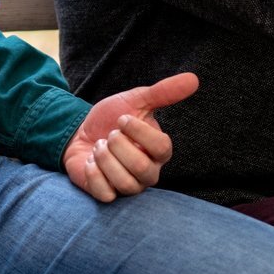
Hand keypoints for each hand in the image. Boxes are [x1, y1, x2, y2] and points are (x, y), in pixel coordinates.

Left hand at [63, 72, 197, 200]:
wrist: (79, 131)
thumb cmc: (111, 118)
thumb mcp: (135, 101)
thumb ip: (163, 92)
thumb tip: (193, 78)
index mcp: (159, 151)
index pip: (162, 147)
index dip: (138, 131)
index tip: (121, 119)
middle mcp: (149, 172)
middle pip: (141, 168)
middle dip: (117, 145)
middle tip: (109, 135)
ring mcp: (130, 186)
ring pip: (125, 183)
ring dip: (104, 158)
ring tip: (99, 147)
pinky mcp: (109, 195)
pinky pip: (106, 194)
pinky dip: (93, 174)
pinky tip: (90, 162)